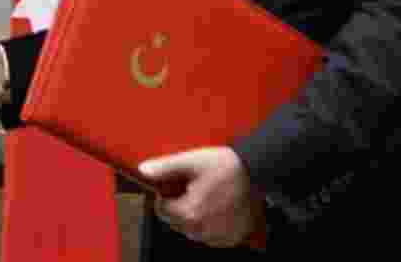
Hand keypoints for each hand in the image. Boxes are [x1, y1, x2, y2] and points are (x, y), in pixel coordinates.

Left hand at [139, 147, 264, 247]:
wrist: (257, 173)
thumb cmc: (225, 166)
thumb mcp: (191, 161)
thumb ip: (165, 168)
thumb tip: (143, 171)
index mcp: (189, 212)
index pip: (162, 210)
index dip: (166, 195)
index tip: (176, 185)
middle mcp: (202, 230)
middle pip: (177, 221)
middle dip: (179, 206)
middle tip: (193, 187)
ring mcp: (218, 237)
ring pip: (193, 229)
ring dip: (194, 216)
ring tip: (207, 195)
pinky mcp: (231, 238)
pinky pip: (211, 235)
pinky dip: (210, 223)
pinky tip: (217, 206)